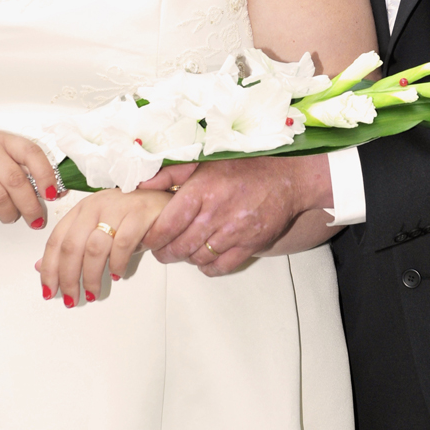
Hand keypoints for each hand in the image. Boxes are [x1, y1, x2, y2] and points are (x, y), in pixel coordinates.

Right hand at [0, 130, 60, 228]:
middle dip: (30, 205)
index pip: (31, 153)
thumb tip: (59, 191)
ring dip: (10, 214)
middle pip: (15, 180)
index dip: (46, 175)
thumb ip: (28, 170)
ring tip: (13, 217)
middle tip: (37, 220)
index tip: (53, 195)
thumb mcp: (3, 155)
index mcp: (4, 140)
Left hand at [37, 189, 170, 305]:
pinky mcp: (139, 213)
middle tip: (71, 298)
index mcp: (81, 209)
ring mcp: (117, 208)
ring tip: (94, 292)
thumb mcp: (96, 229)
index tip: (49, 290)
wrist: (161, 199)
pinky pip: (122, 245)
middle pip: (72, 246)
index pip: (56, 239)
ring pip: (94, 248)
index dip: (49, 268)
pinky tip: (117, 273)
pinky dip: (117, 264)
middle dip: (68, 278)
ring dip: (92, 276)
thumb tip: (42, 267)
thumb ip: (71, 246)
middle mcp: (96, 206)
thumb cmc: (129, 215)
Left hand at [142, 154, 332, 275]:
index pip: (166, 225)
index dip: (152, 237)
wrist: (289, 177)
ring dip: (186, 258)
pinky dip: (207, 267)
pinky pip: (220, 267)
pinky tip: (205, 257)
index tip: (148, 238)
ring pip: (197, 259)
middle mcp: (217, 213)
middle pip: (179, 247)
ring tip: (184, 249)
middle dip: (165, 252)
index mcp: (202, 189)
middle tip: (162, 249)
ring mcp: (235, 231)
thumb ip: (171, 174)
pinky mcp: (251, 245)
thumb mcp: (205, 162)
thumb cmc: (245, 167)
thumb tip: (141, 184)